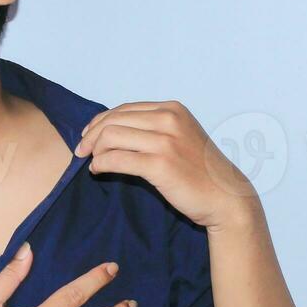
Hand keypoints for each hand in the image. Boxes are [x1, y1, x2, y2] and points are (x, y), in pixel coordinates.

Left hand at [74, 100, 256, 229]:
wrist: (225, 196)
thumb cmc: (200, 172)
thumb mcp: (179, 137)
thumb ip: (153, 129)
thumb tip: (112, 131)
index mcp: (172, 109)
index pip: (123, 109)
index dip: (99, 122)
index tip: (88, 137)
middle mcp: (168, 119)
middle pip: (113, 120)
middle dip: (91, 136)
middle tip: (81, 151)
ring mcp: (165, 141)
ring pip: (111, 137)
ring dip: (94, 151)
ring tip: (92, 163)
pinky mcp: (160, 164)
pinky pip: (116, 159)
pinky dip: (101, 164)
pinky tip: (99, 172)